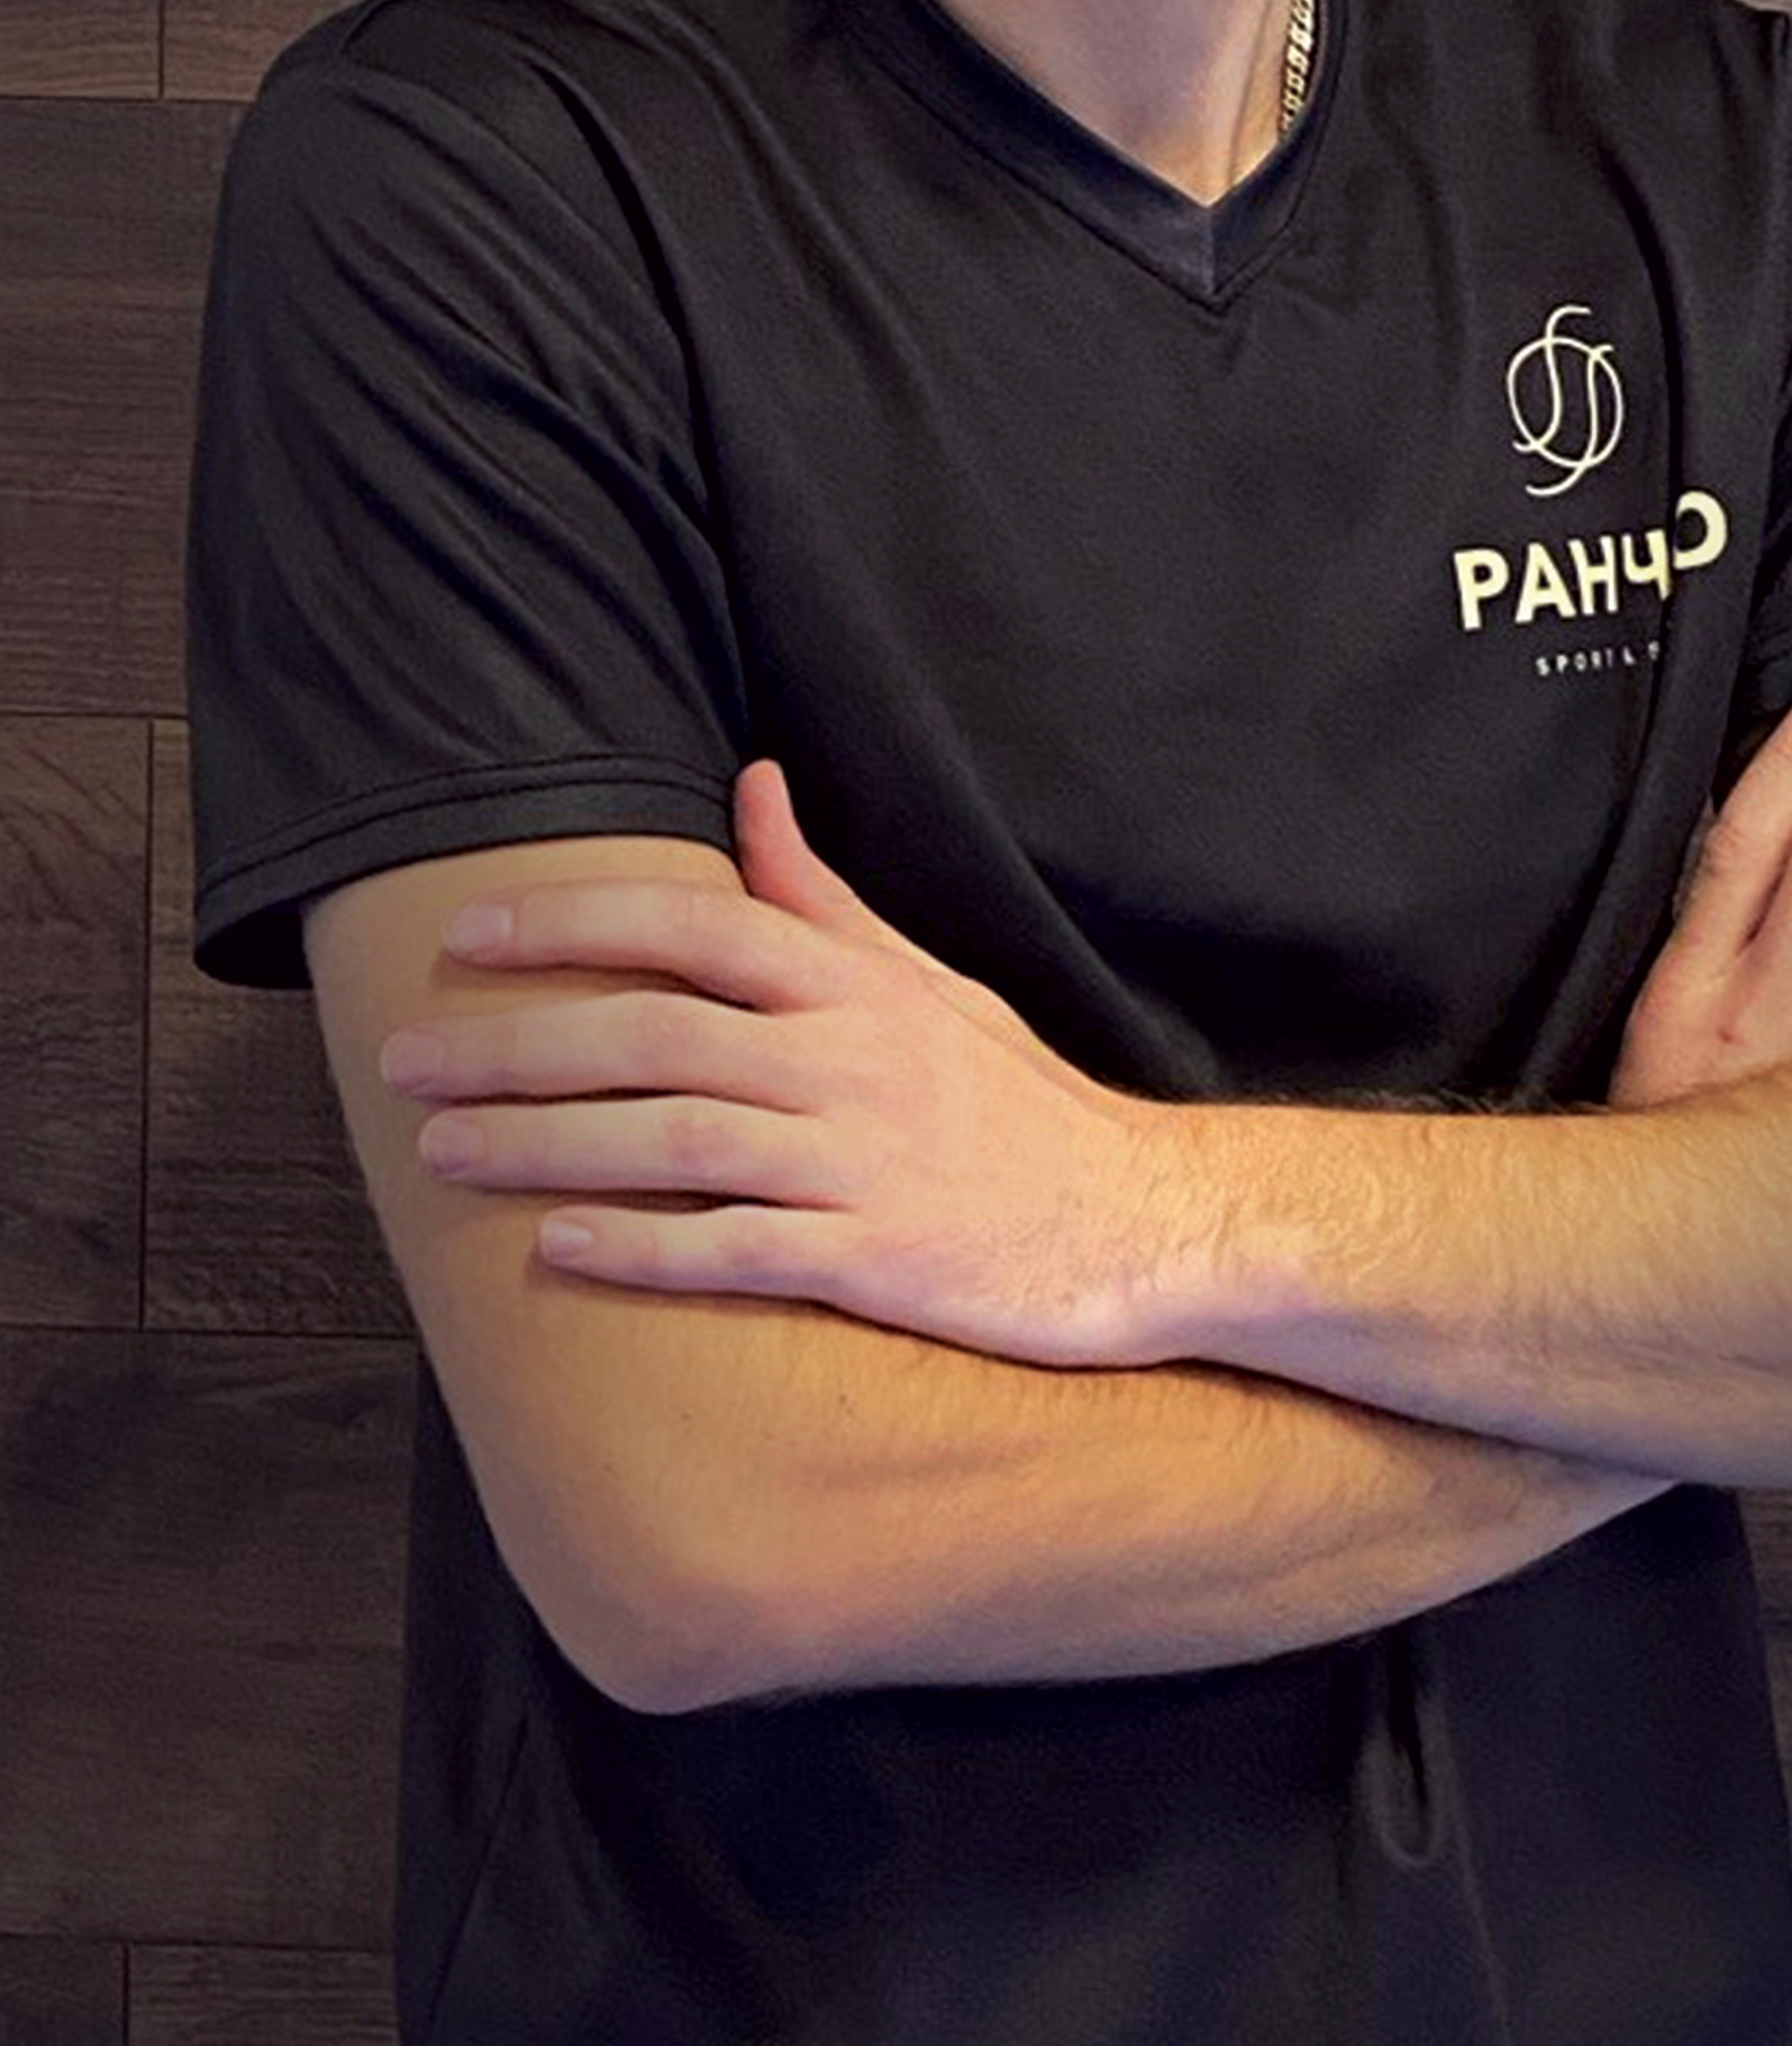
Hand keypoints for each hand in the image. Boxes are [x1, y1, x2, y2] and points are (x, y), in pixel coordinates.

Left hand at [376, 763, 1180, 1364]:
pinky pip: (732, 1247)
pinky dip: (639, 1247)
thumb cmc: (1016, 1103)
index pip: (689, 924)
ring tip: (442, 1153)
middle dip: (511, 1043)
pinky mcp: (873, 1257)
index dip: (569, 923)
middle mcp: (846, 1058)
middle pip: (649, 1032)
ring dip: (540, 1144)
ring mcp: (859, 1159)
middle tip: (402, 1059)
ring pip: (668, 1138)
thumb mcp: (928, 981)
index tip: (465, 932)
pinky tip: (556, 1248)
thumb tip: (754, 788)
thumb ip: (824, 898)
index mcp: (852, 983)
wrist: (1138, 1219)